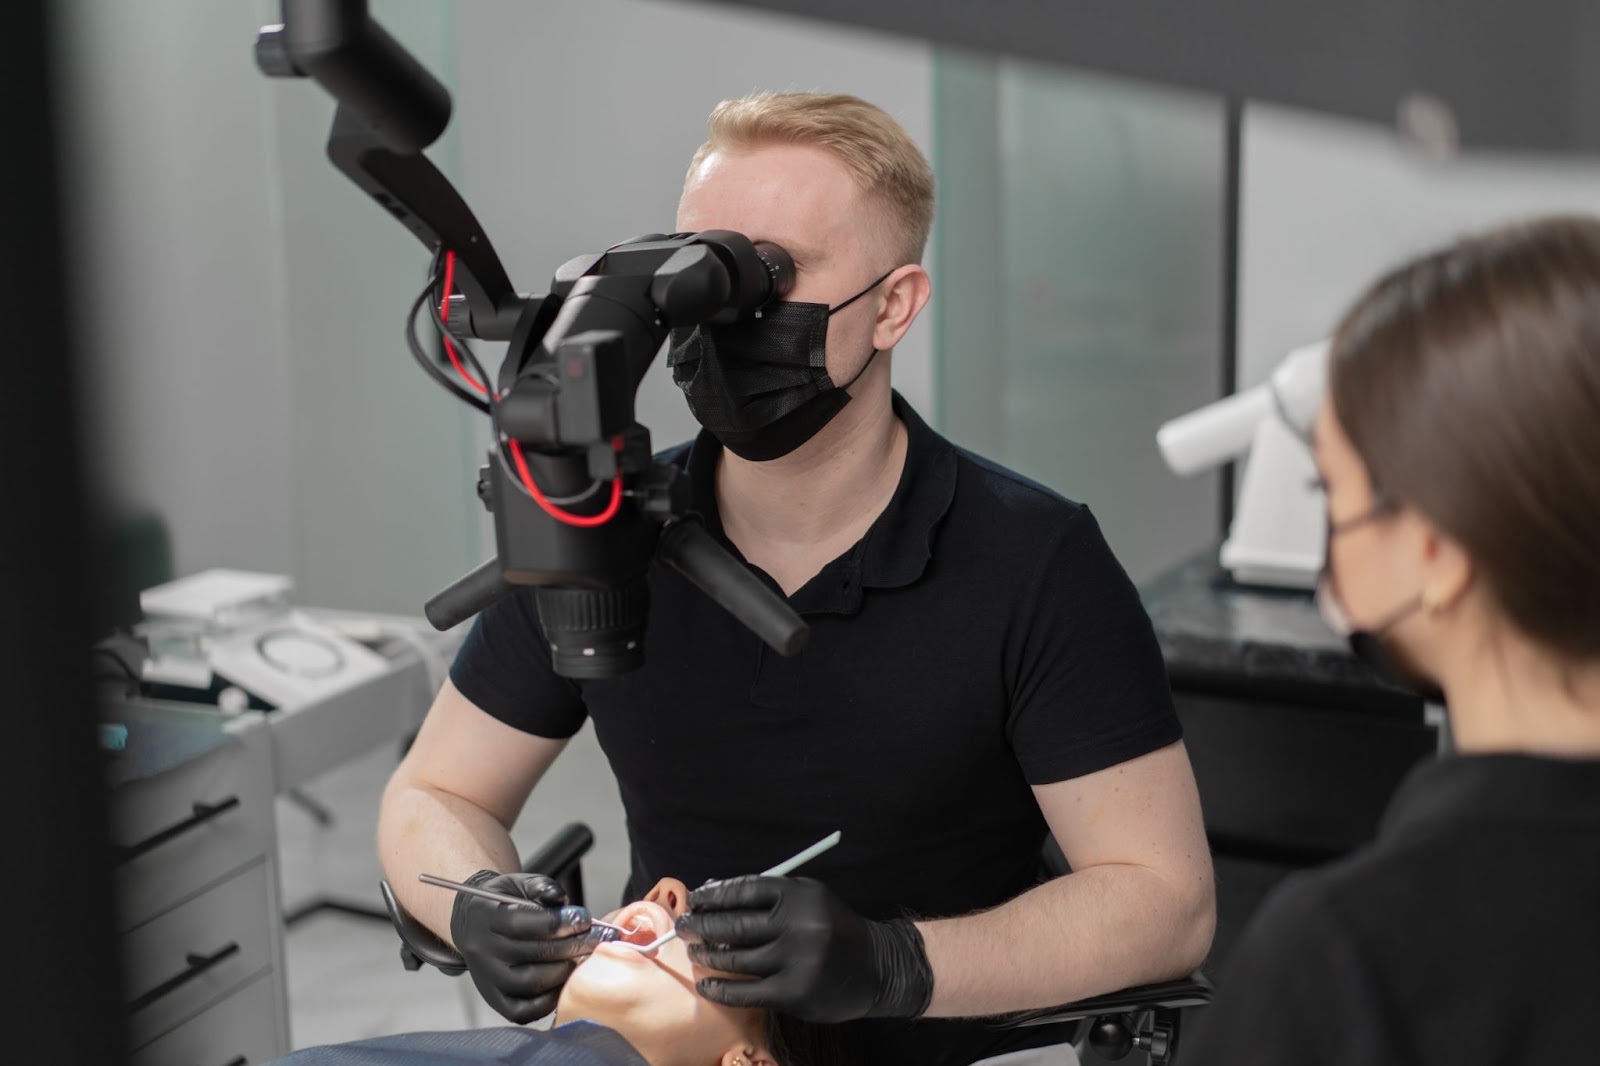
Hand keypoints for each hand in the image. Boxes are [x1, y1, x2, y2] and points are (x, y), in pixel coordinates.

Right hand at [449, 870, 598, 1023]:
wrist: (474, 924)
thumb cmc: (503, 903)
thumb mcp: (519, 884)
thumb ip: (542, 888)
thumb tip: (562, 900)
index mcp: (487, 919)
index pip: (525, 924)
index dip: (559, 922)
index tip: (584, 918)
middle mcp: (484, 952)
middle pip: (533, 954)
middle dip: (572, 946)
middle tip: (596, 938)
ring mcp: (489, 980)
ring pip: (530, 984)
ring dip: (563, 971)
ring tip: (581, 958)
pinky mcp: (495, 1000)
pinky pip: (523, 1011)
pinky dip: (548, 1000)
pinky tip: (564, 981)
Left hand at [675, 876, 932, 1022]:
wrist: (877, 967)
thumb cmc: (833, 929)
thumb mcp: (808, 900)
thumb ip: (767, 896)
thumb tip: (713, 893)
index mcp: (800, 894)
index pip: (746, 890)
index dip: (715, 895)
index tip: (695, 898)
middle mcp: (799, 924)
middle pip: (737, 924)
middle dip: (702, 925)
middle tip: (683, 926)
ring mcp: (798, 960)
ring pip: (739, 958)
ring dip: (709, 955)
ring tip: (694, 951)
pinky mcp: (795, 991)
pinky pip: (747, 991)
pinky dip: (722, 988)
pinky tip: (706, 984)